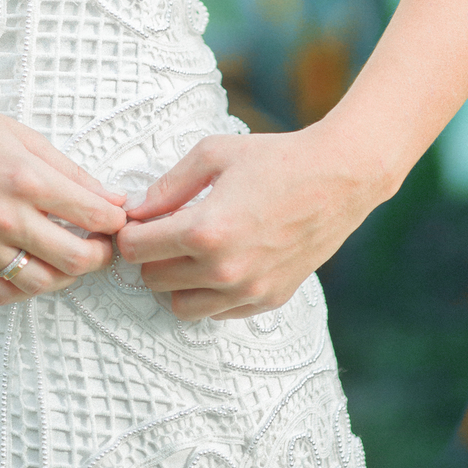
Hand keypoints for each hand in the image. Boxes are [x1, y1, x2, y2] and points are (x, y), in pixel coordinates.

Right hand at [0, 75, 128, 304]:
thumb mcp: (26, 137)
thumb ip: (71, 172)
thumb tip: (110, 199)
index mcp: (27, 179)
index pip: (93, 215)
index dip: (115, 221)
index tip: (117, 220)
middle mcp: (4, 215)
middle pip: (75, 259)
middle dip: (101, 256)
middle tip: (103, 247)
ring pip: (40, 283)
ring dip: (66, 276)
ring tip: (69, 259)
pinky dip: (23, 289)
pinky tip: (31, 270)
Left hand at [116, 123, 382, 320]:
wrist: (337, 179)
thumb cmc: (275, 159)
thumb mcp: (213, 154)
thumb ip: (168, 185)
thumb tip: (137, 210)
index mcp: (205, 230)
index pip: (136, 250)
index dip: (130, 232)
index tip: (139, 220)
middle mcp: (224, 269)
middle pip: (153, 280)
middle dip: (150, 255)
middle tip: (163, 231)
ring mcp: (248, 291)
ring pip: (181, 307)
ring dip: (175, 281)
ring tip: (188, 250)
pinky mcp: (269, 300)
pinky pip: (217, 313)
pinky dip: (208, 293)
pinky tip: (218, 261)